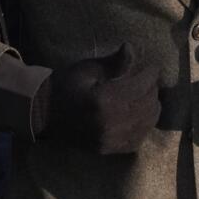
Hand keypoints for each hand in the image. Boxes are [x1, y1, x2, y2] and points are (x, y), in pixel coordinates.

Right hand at [35, 43, 160, 153]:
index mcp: (104, 100)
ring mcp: (109, 140)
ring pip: (145, 124)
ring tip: (150, 97)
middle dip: (152, 91)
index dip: (150, 74)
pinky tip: (144, 117)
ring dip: (152, 109)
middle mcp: (110, 123)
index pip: (139, 86)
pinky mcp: (107, 150)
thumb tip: (132, 48)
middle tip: (151, 81)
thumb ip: (113, 62)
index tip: (153, 67)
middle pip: (146, 105)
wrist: (45, 114)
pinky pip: (136, 141)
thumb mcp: (88, 69)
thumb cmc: (67, 86)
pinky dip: (145, 127)